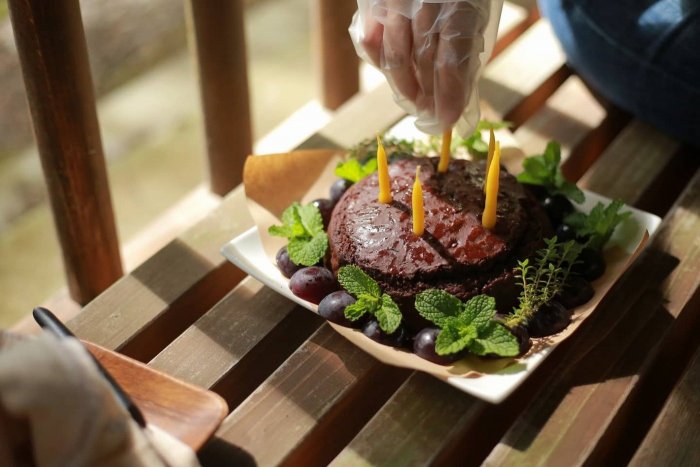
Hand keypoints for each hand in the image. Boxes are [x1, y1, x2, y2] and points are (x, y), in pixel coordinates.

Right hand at [351, 0, 490, 132]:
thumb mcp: (472, 9)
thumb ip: (465, 43)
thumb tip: (458, 91)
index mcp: (458, 4)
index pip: (452, 59)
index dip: (450, 93)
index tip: (450, 118)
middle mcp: (423, 3)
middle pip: (423, 63)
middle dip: (429, 96)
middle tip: (433, 115)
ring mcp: (395, 3)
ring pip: (396, 57)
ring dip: (406, 86)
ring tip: (417, 102)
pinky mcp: (374, 2)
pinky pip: (370, 40)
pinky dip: (379, 60)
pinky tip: (392, 72)